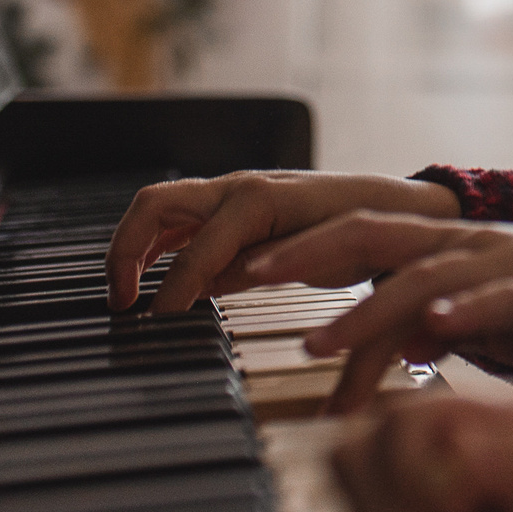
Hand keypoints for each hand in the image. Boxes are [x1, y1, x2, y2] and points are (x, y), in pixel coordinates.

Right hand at [103, 169, 461, 312]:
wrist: (392, 207)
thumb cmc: (364, 230)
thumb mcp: (315, 260)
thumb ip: (255, 272)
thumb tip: (199, 293)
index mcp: (259, 198)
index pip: (196, 245)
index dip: (173, 289)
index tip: (157, 325)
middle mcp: (238, 187)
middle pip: (155, 205)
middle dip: (126, 251)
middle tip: (120, 302)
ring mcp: (232, 193)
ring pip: (160, 209)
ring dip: (134, 248)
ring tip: (125, 297)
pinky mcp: (232, 207)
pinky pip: (180, 221)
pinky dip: (157, 247)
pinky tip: (151, 281)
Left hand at [232, 214, 512, 408]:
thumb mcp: (487, 321)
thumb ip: (439, 324)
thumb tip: (398, 342)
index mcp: (448, 247)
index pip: (359, 236)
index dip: (300, 247)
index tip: (241, 270)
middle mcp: (469, 242)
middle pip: (373, 233)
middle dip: (306, 254)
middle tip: (248, 276)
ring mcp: (507, 262)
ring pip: (422, 273)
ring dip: (365, 309)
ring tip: (319, 344)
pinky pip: (499, 297)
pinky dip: (463, 311)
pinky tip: (435, 328)